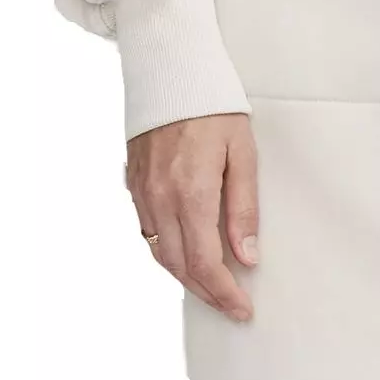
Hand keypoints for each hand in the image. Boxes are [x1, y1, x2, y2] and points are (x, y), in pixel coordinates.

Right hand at [126, 112, 258, 320]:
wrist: (170, 70)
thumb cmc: (213, 106)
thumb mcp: (243, 154)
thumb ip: (243, 208)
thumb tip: (247, 257)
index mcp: (192, 193)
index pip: (206, 263)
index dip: (224, 294)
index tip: (241, 309)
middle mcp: (160, 199)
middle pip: (180, 267)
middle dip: (206, 293)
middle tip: (230, 306)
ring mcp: (142, 192)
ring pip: (160, 253)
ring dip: (185, 277)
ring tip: (211, 287)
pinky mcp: (133, 183)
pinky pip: (147, 231)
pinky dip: (166, 251)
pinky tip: (185, 253)